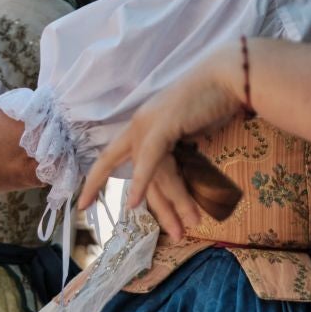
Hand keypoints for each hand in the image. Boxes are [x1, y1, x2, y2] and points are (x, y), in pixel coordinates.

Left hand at [76, 42, 245, 241]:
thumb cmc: (213, 101)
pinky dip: (142, 182)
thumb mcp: (188, 132)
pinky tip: (135, 204)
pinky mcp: (162, 126)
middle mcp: (139, 126)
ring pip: (155, 176)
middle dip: (154, 208)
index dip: (96, 182)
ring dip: (172, 205)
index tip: (83, 205)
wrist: (228, 76)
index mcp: (141, 126)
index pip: (110, 158)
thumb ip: (176, 152)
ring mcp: (148, 125)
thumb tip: (176, 179)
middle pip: (136, 175)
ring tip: (183, 229)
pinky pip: (150, 160)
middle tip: (171, 235)